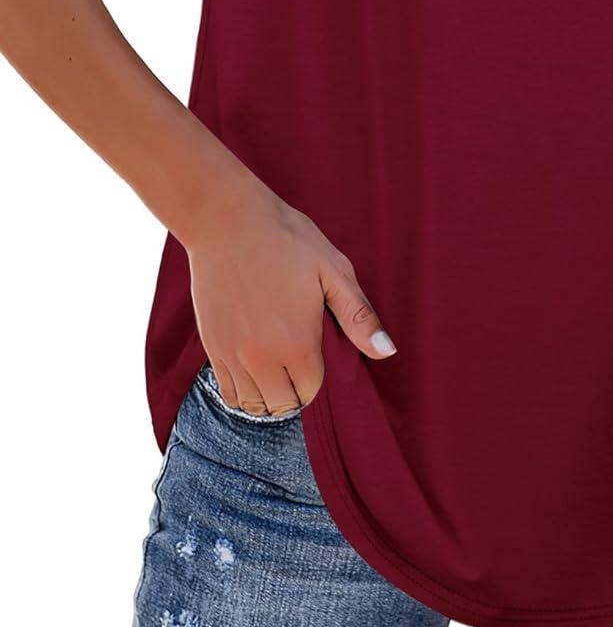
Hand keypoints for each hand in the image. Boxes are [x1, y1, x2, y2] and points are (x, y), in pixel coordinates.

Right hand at [184, 173, 396, 415]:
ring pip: (252, 405)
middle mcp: (262, 359)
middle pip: (282, 406)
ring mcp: (232, 355)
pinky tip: (252, 368)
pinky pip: (227, 392)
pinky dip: (241, 390)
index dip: (317, 378)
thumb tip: (387, 352)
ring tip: (276, 370)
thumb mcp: (333, 270)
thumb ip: (359, 317)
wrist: (226, 220)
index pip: (310, 392)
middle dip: (294, 392)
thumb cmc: (286, 239)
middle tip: (298, 365)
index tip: (317, 356)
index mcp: (297, 344)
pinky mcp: (211, 345)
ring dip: (268, 396)